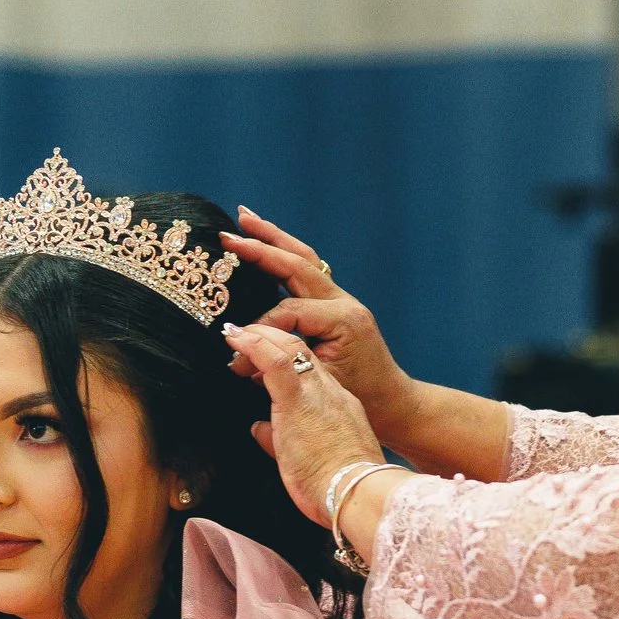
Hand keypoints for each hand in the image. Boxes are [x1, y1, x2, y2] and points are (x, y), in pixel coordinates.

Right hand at [219, 209, 417, 439]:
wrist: (391, 402)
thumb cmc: (360, 398)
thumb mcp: (319, 385)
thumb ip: (281, 368)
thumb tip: (240, 359)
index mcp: (342, 319)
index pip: (288, 309)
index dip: (258, 326)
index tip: (234, 345)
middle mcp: (344, 301)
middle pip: (296, 264)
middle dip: (260, 247)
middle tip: (228, 235)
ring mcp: (343, 298)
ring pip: (304, 259)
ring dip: (273, 237)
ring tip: (245, 217)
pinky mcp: (337, 302)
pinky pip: (307, 270)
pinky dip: (285, 253)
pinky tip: (267, 243)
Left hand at [221, 319, 387, 534]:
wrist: (356, 494)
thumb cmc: (336, 488)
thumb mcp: (305, 461)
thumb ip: (280, 441)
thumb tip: (259, 429)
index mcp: (337, 408)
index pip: (310, 374)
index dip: (286, 360)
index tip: (265, 356)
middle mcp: (330, 393)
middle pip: (300, 353)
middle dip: (272, 338)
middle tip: (245, 333)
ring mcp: (316, 393)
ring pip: (289, 349)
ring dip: (261, 336)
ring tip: (237, 332)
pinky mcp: (298, 400)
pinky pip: (274, 360)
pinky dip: (253, 344)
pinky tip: (235, 336)